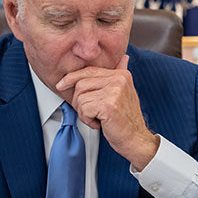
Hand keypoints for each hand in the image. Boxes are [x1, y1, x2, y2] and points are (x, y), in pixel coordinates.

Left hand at [56, 55, 158, 169]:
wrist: (136, 139)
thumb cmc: (127, 120)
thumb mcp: (125, 93)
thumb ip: (119, 76)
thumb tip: (123, 58)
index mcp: (122, 75)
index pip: (89, 71)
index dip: (72, 78)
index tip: (61, 84)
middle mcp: (119, 80)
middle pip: (81, 84)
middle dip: (79, 101)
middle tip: (90, 112)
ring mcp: (115, 91)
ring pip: (81, 98)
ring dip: (84, 113)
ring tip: (98, 118)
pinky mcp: (109, 105)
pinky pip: (84, 109)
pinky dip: (87, 119)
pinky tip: (100, 123)